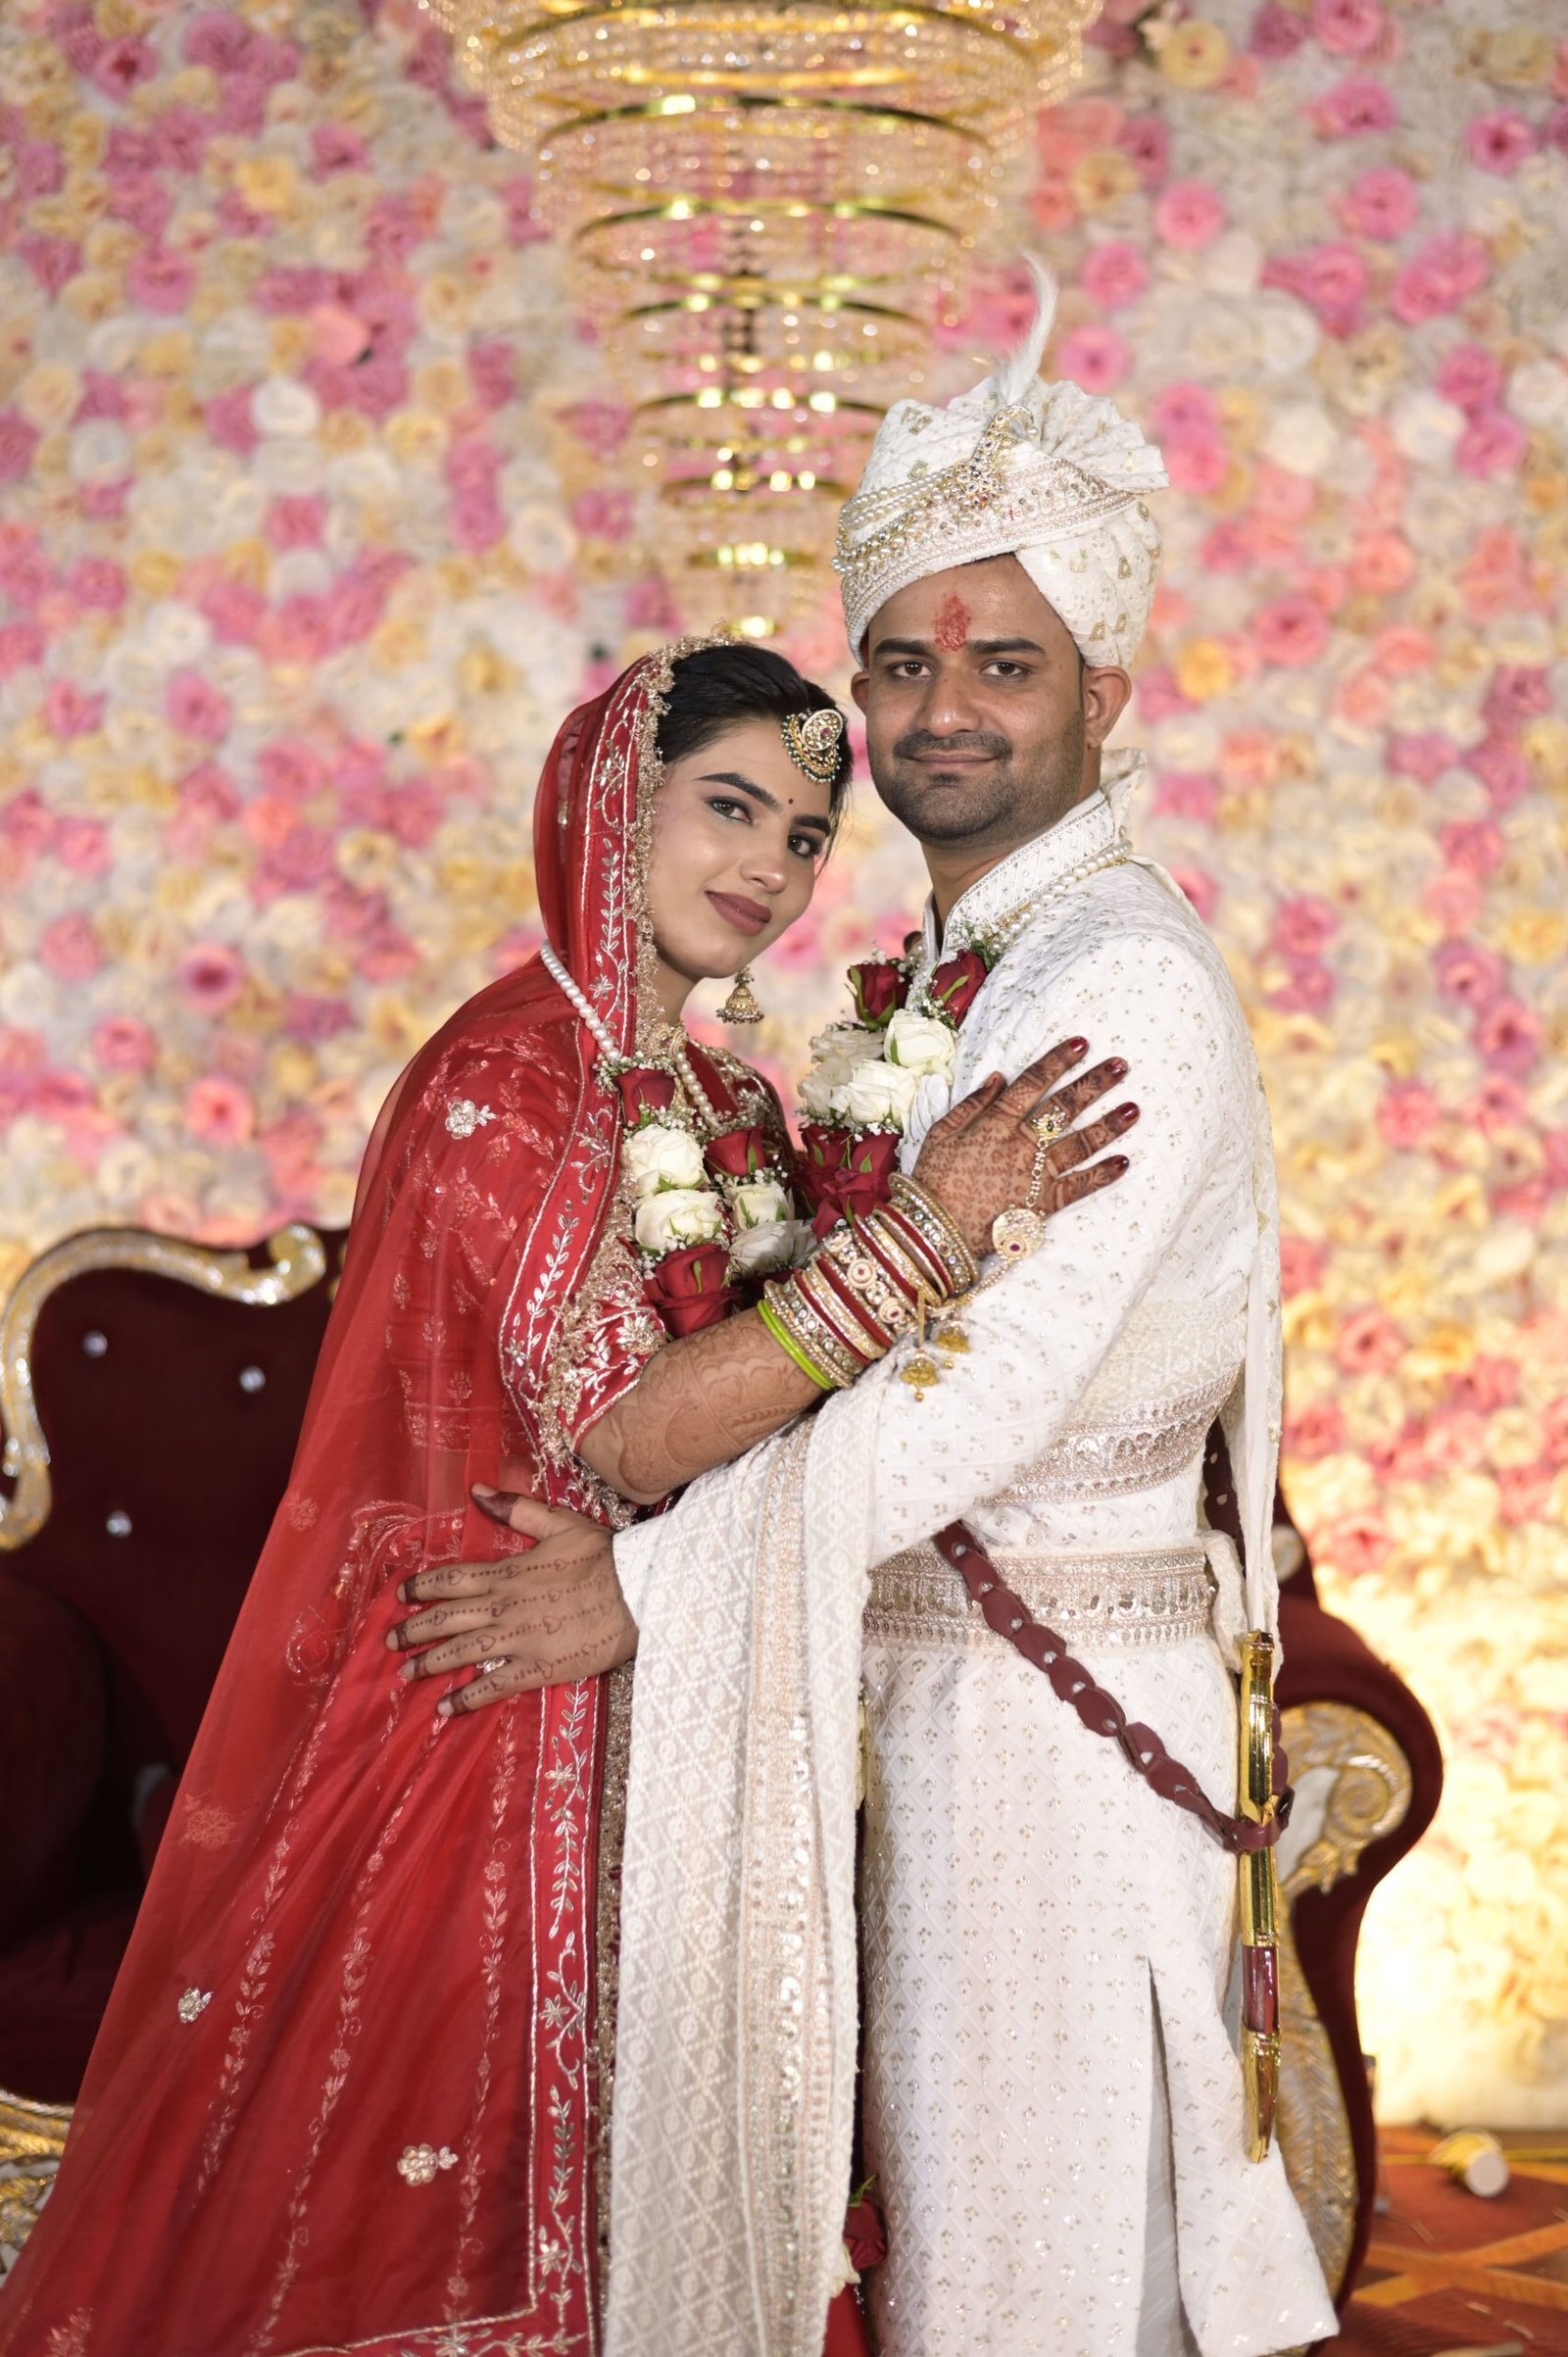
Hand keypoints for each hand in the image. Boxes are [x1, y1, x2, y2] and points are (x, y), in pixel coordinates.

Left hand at [386, 1493, 633, 1715]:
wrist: (638, 1593)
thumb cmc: (603, 1557)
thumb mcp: (559, 1522)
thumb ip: (515, 1508)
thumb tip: (476, 1490)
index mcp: (506, 1571)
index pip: (451, 1578)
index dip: (420, 1586)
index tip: (399, 1593)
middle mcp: (503, 1607)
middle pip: (445, 1619)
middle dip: (413, 1629)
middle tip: (389, 1640)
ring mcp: (517, 1640)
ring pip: (460, 1653)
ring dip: (429, 1663)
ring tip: (404, 1673)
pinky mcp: (535, 1668)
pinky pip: (492, 1686)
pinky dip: (465, 1698)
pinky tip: (444, 1709)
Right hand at [911, 1038, 1135, 1258]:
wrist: (936, 1230)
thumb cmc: (933, 1180)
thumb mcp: (941, 1133)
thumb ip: (971, 1104)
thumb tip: (999, 1077)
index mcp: (995, 1122)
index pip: (1033, 1083)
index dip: (1059, 1061)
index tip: (1082, 1043)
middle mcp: (1021, 1144)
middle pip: (1064, 1108)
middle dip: (1094, 1084)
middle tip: (1121, 1066)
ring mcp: (1035, 1174)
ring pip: (1079, 1143)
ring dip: (1109, 1126)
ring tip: (1134, 1109)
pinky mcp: (1042, 1203)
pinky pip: (1078, 1187)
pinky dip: (1102, 1176)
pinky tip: (1124, 1162)